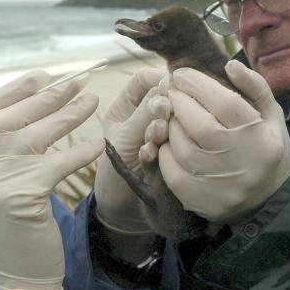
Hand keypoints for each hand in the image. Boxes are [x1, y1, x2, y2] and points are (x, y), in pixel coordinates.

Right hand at [0, 70, 103, 289]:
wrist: (12, 274)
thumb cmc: (8, 222)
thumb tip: (30, 100)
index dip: (14, 90)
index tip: (42, 76)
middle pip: (14, 117)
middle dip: (50, 96)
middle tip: (79, 81)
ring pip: (38, 134)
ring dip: (70, 114)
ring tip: (92, 99)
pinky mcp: (21, 195)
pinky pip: (59, 162)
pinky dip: (81, 150)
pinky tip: (97, 142)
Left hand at [94, 67, 166, 233]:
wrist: (121, 211)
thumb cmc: (112, 172)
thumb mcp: (122, 137)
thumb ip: (143, 113)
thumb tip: (166, 86)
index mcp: (127, 105)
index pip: (145, 78)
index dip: (156, 78)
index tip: (170, 86)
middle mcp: (146, 117)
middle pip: (164, 96)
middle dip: (164, 105)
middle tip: (164, 115)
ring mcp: (162, 134)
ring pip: (172, 118)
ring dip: (164, 126)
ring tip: (153, 137)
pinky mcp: (175, 152)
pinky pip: (176, 141)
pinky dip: (163, 145)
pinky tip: (150, 154)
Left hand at [159, 60, 289, 223]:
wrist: (268, 202)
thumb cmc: (265, 149)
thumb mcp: (271, 116)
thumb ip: (254, 87)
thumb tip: (230, 64)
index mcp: (261, 139)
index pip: (224, 103)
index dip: (197, 84)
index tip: (181, 73)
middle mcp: (241, 163)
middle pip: (198, 123)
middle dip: (179, 101)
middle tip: (171, 91)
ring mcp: (219, 185)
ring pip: (180, 145)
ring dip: (170, 124)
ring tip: (172, 115)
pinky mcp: (199, 201)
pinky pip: (170, 169)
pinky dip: (165, 150)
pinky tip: (170, 141)